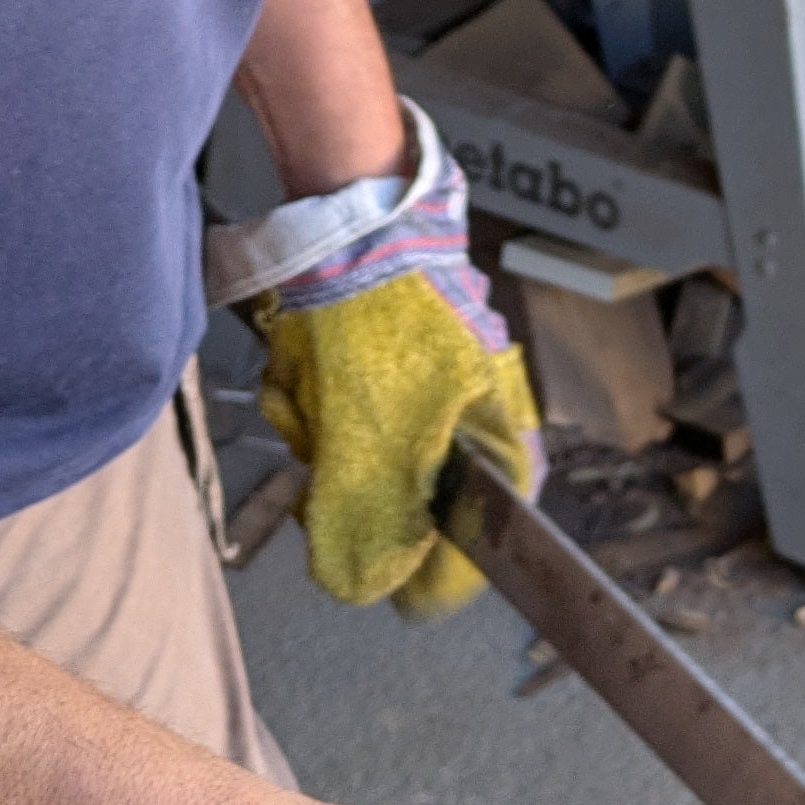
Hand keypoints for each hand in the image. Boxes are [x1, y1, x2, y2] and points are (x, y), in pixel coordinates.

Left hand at [208, 105, 538, 617]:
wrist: (353, 216)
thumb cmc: (384, 324)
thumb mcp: (373, 445)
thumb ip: (370, 528)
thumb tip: (364, 588)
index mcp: (502, 455)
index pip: (477, 556)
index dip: (422, 572)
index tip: (372, 569)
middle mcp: (475, 430)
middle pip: (401, 510)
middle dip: (347, 483)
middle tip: (328, 446)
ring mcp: (427, 396)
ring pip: (357, 463)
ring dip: (318, 435)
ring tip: (311, 389)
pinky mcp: (381, 368)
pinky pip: (335, 417)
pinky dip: (309, 399)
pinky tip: (302, 366)